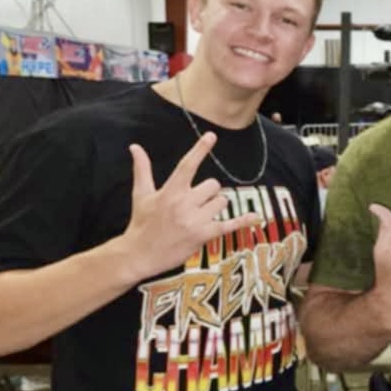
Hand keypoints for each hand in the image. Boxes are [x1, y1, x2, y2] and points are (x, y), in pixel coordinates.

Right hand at [120, 132, 261, 280]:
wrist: (139, 254)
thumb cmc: (141, 223)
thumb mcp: (140, 195)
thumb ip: (142, 169)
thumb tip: (135, 146)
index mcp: (170, 191)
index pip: (187, 165)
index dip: (200, 149)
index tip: (212, 136)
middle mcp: (184, 203)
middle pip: (213, 185)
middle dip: (208, 192)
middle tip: (194, 204)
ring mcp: (195, 220)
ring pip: (221, 202)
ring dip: (214, 207)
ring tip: (197, 217)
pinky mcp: (203, 235)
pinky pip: (229, 224)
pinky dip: (243, 221)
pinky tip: (256, 216)